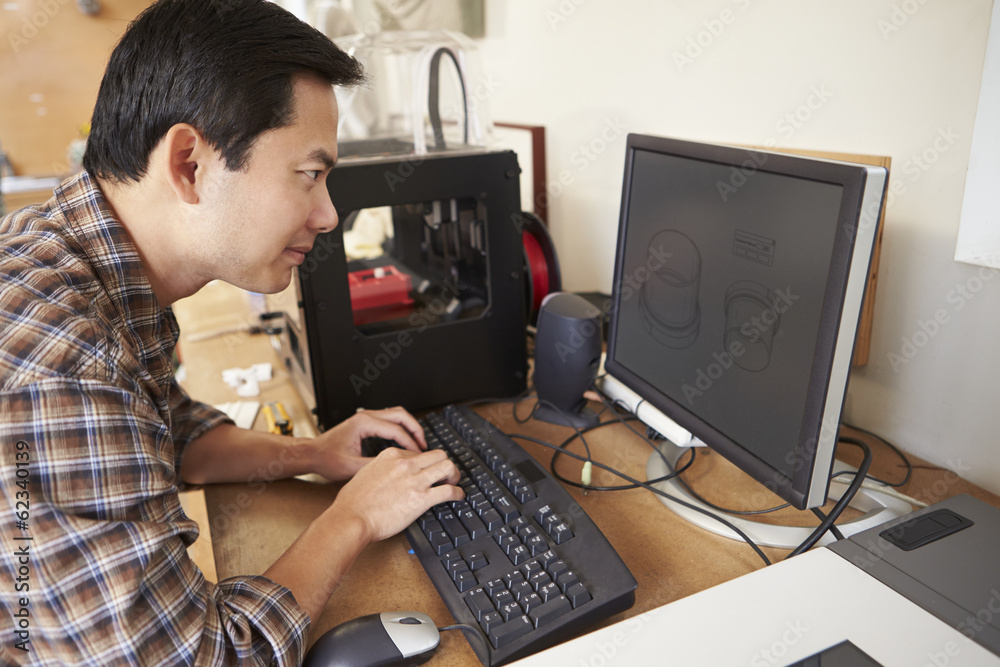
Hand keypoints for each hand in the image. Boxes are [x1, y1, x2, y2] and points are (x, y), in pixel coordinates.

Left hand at [308, 406, 427, 480]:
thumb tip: (395, 468)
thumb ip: (374, 466)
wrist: (312, 454)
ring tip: (418, 442)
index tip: (418, 455)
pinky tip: (404, 442)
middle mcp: (366, 416)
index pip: (395, 429)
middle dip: (415, 429)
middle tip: (424, 445)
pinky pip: (389, 420)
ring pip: (396, 414)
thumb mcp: (351, 467)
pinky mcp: (366, 422)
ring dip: (409, 426)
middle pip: (401, 415)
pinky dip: (401, 428)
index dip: (410, 443)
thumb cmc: (326, 459)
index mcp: (364, 424)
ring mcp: (366, 417)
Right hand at [329, 447, 463, 542]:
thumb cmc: (352, 502)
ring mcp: (415, 480)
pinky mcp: (422, 499)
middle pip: (438, 454)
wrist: (351, 518)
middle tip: (445, 474)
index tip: (426, 471)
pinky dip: (458, 493)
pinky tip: (458, 496)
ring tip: (453, 482)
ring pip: (448, 466)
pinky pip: (449, 491)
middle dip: (444, 463)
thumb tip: (384, 474)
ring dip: (454, 474)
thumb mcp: (364, 473)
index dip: (424, 463)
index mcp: (390, 455)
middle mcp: (405, 464)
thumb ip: (379, 469)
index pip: (418, 452)